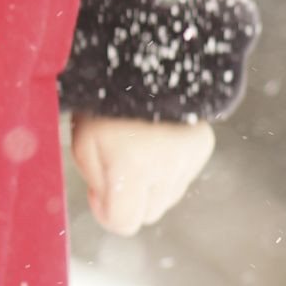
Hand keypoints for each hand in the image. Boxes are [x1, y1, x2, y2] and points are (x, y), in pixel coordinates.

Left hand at [69, 112, 214, 237]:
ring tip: (136, 148)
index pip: (125, 223)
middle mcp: (167, 168)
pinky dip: (168, 168)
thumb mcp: (83, 143)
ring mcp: (189, 158)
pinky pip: (182, 176)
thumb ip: (97, 185)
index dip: (106, 213)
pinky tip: (155, 140)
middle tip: (115, 166)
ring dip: (150, 184)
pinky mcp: (202, 146)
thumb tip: (111, 212)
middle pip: (148, 214)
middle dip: (130, 199)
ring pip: (166, 198)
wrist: (141, 62)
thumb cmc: (103, 103)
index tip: (98, 190)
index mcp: (133, 167)